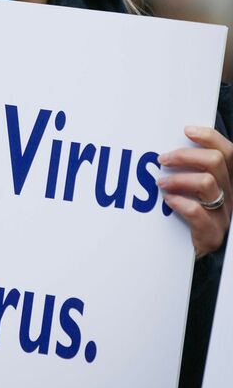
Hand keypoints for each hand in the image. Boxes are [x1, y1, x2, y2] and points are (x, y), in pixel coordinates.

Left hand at [157, 126, 232, 256]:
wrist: (186, 256)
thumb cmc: (185, 217)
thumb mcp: (191, 190)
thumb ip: (188, 170)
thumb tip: (167, 148)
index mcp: (227, 183)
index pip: (229, 152)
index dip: (210, 137)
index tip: (186, 130)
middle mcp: (230, 196)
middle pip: (216, 162)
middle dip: (185, 155)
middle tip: (162, 159)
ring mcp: (223, 216)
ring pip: (207, 183)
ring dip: (178, 178)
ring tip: (160, 183)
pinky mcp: (211, 235)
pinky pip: (198, 212)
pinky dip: (179, 202)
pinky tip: (168, 201)